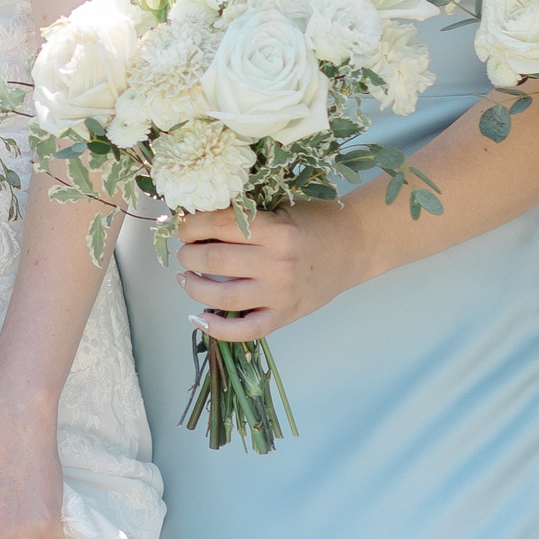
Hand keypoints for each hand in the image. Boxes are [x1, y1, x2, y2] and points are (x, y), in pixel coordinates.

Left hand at [170, 199, 366, 340]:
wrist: (355, 245)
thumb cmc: (315, 222)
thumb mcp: (281, 209)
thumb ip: (245, 217)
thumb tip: (196, 222)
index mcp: (276, 230)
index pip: (219, 226)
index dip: (191, 227)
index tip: (182, 228)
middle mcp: (277, 263)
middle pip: (214, 261)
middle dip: (188, 255)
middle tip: (185, 252)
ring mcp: (281, 293)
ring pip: (221, 296)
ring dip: (193, 287)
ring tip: (186, 277)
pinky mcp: (286, 315)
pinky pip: (245, 330)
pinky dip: (217, 329)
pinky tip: (198, 318)